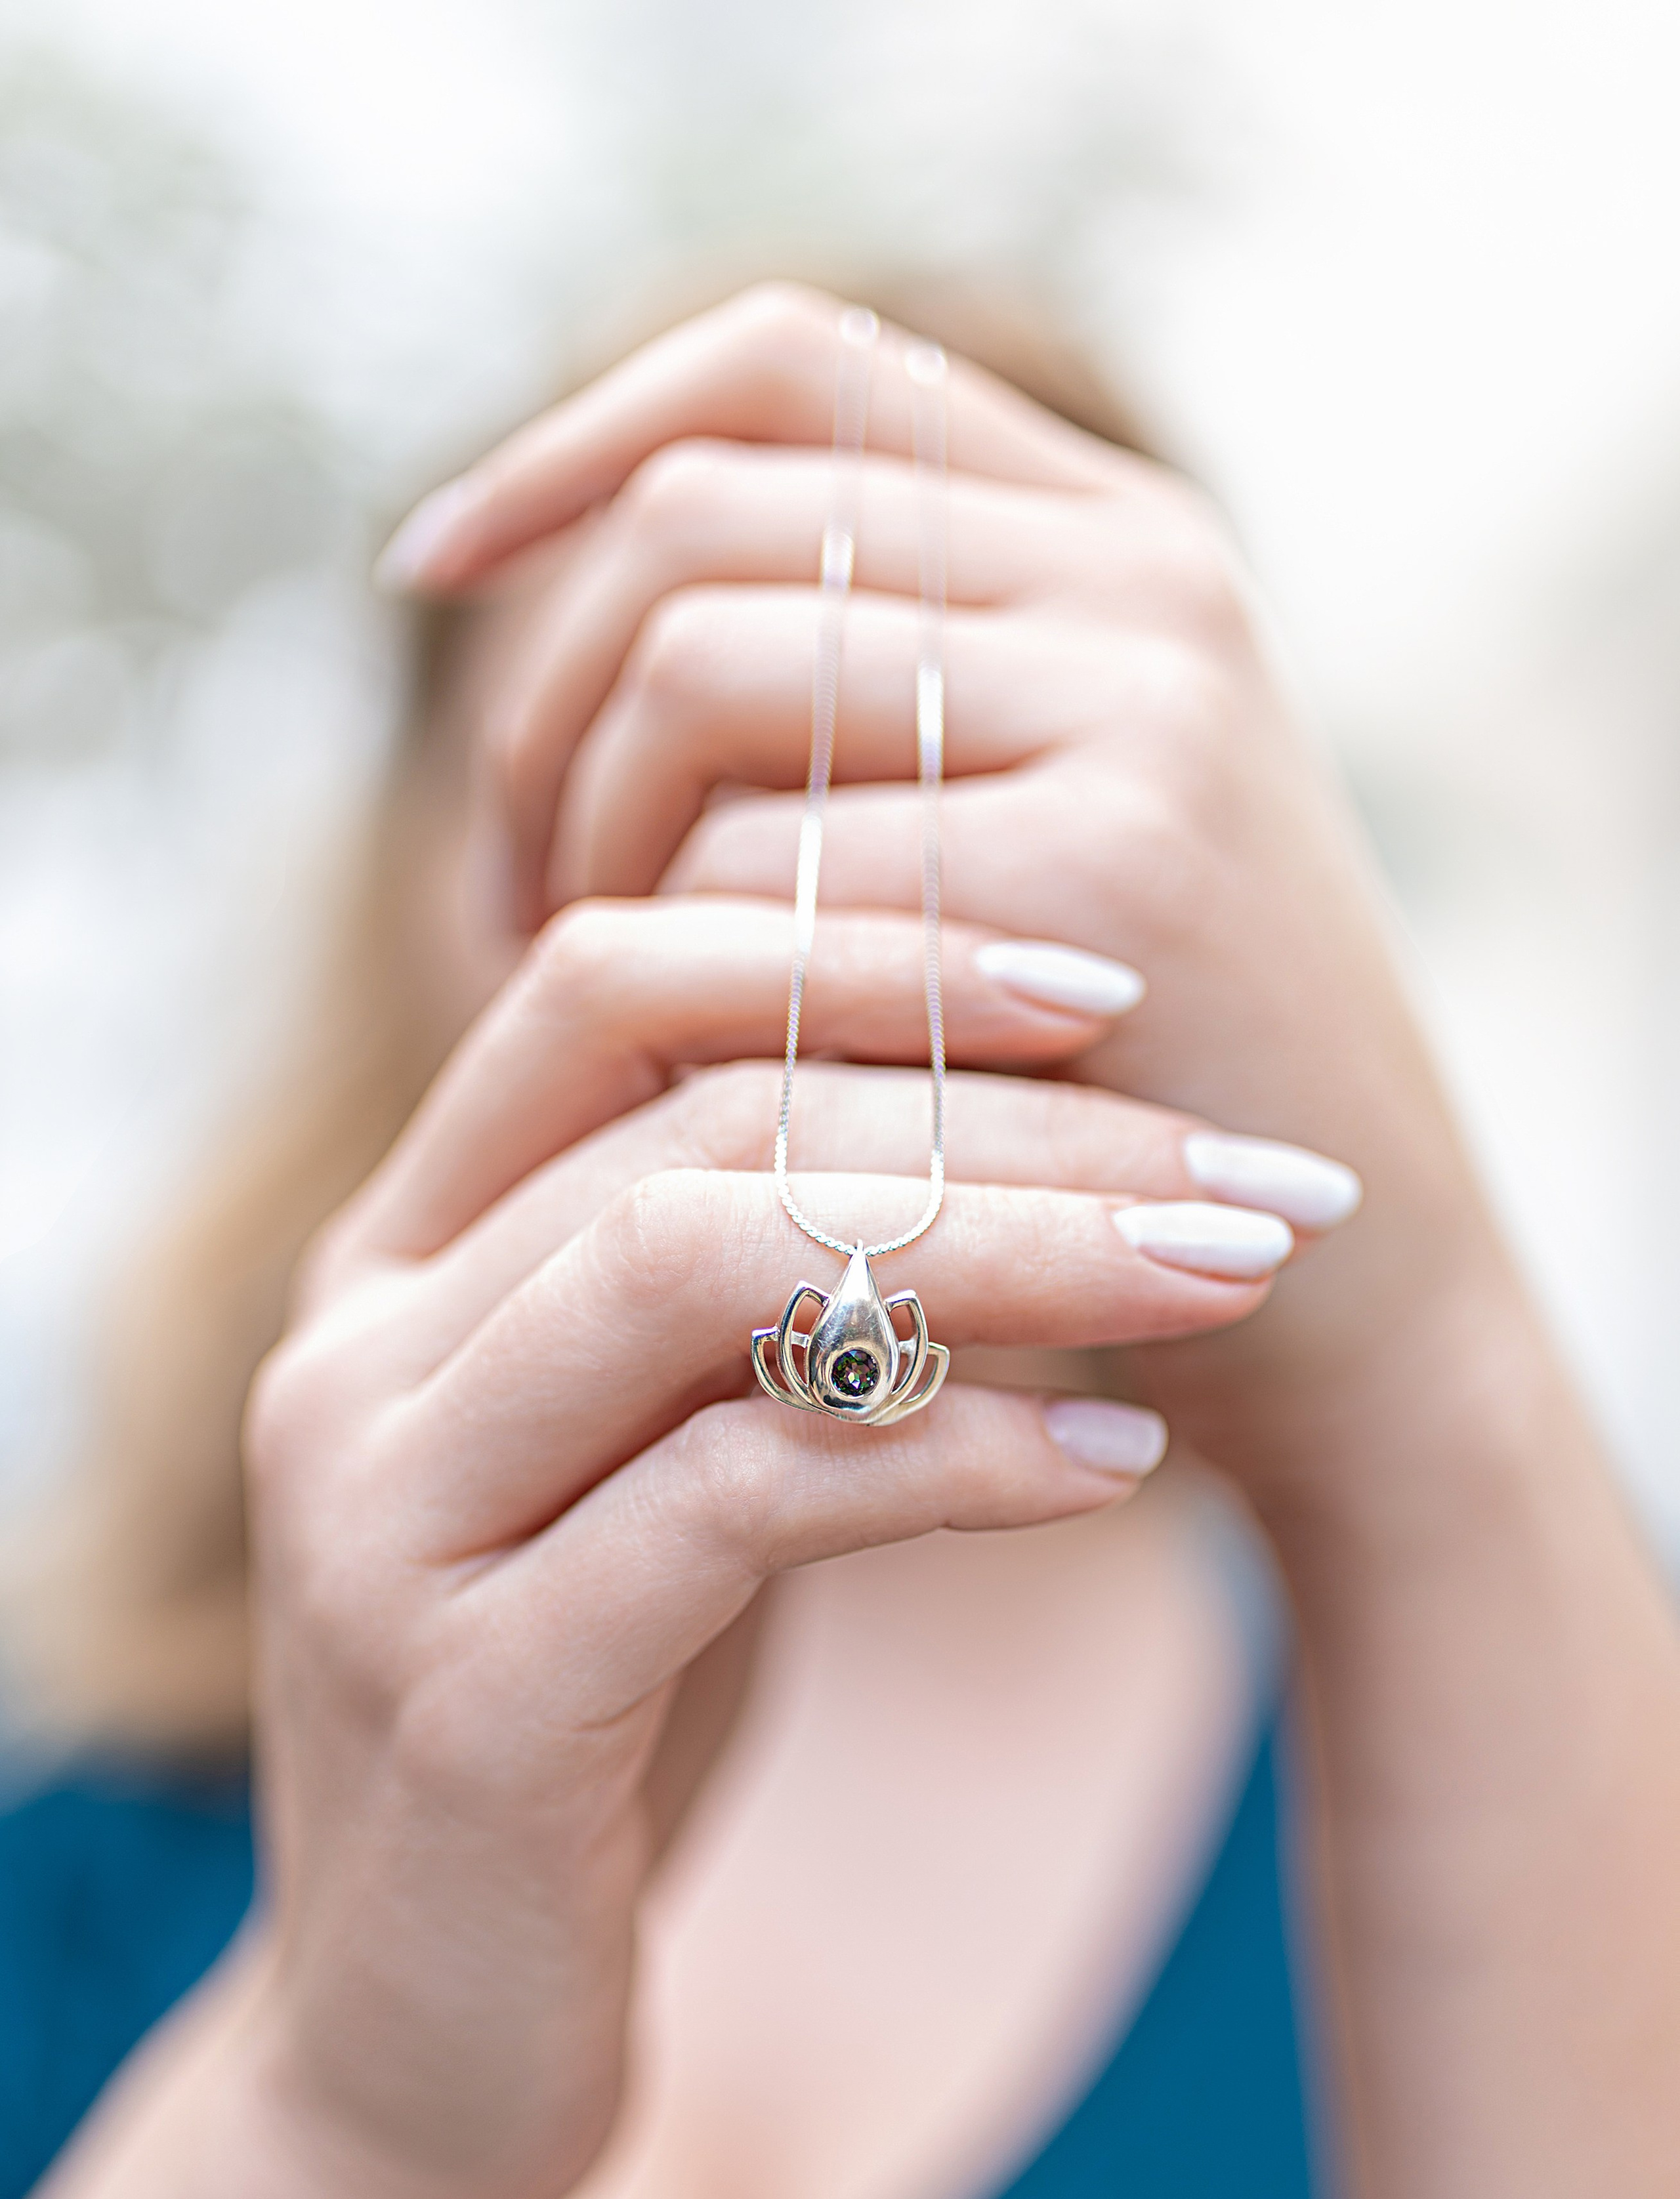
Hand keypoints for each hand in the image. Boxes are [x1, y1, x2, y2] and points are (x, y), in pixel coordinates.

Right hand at [239, 893, 1320, 2198]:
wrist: (415, 2055)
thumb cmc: (580, 1731)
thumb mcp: (646, 1473)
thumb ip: (738, 1309)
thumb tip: (1016, 1136)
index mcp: (393, 1259)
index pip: (604, 986)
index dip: (856, 948)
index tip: (1101, 989)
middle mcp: (355, 1352)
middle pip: (699, 1116)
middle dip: (1005, 1117)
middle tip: (1243, 1166)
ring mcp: (386, 1520)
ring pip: (705, 1266)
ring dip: (1008, 1249)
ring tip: (1221, 1271)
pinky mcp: (466, 1698)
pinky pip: (737, 1500)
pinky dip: (950, 1456)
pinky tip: (1117, 1460)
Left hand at [383, 283, 1515, 1510]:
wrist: (1353, 1296)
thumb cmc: (1132, 1094)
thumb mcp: (1025, 859)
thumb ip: (868, 721)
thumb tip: (529, 616)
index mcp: (1112, 542)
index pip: (790, 368)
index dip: (576, 446)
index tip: (425, 572)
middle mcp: (1137, 582)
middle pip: (700, 528)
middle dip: (543, 720)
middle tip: (516, 905)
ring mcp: (1138, 707)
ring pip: (702, 680)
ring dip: (593, 857)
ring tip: (594, 1010)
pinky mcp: (1108, 876)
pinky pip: (765, 870)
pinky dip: (678, 982)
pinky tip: (681, 1092)